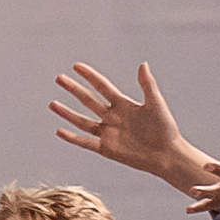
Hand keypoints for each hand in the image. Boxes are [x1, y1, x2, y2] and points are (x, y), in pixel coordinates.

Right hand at [47, 60, 219, 198]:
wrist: (167, 155)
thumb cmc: (166, 129)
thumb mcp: (156, 104)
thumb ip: (148, 85)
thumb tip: (143, 64)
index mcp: (124, 104)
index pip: (102, 86)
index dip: (90, 76)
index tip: (76, 66)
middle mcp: (113, 117)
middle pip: (88, 100)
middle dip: (74, 89)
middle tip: (59, 78)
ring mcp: (108, 132)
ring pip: (82, 120)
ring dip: (67, 113)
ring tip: (52, 104)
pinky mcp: (106, 148)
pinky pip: (86, 142)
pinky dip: (72, 138)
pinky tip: (59, 131)